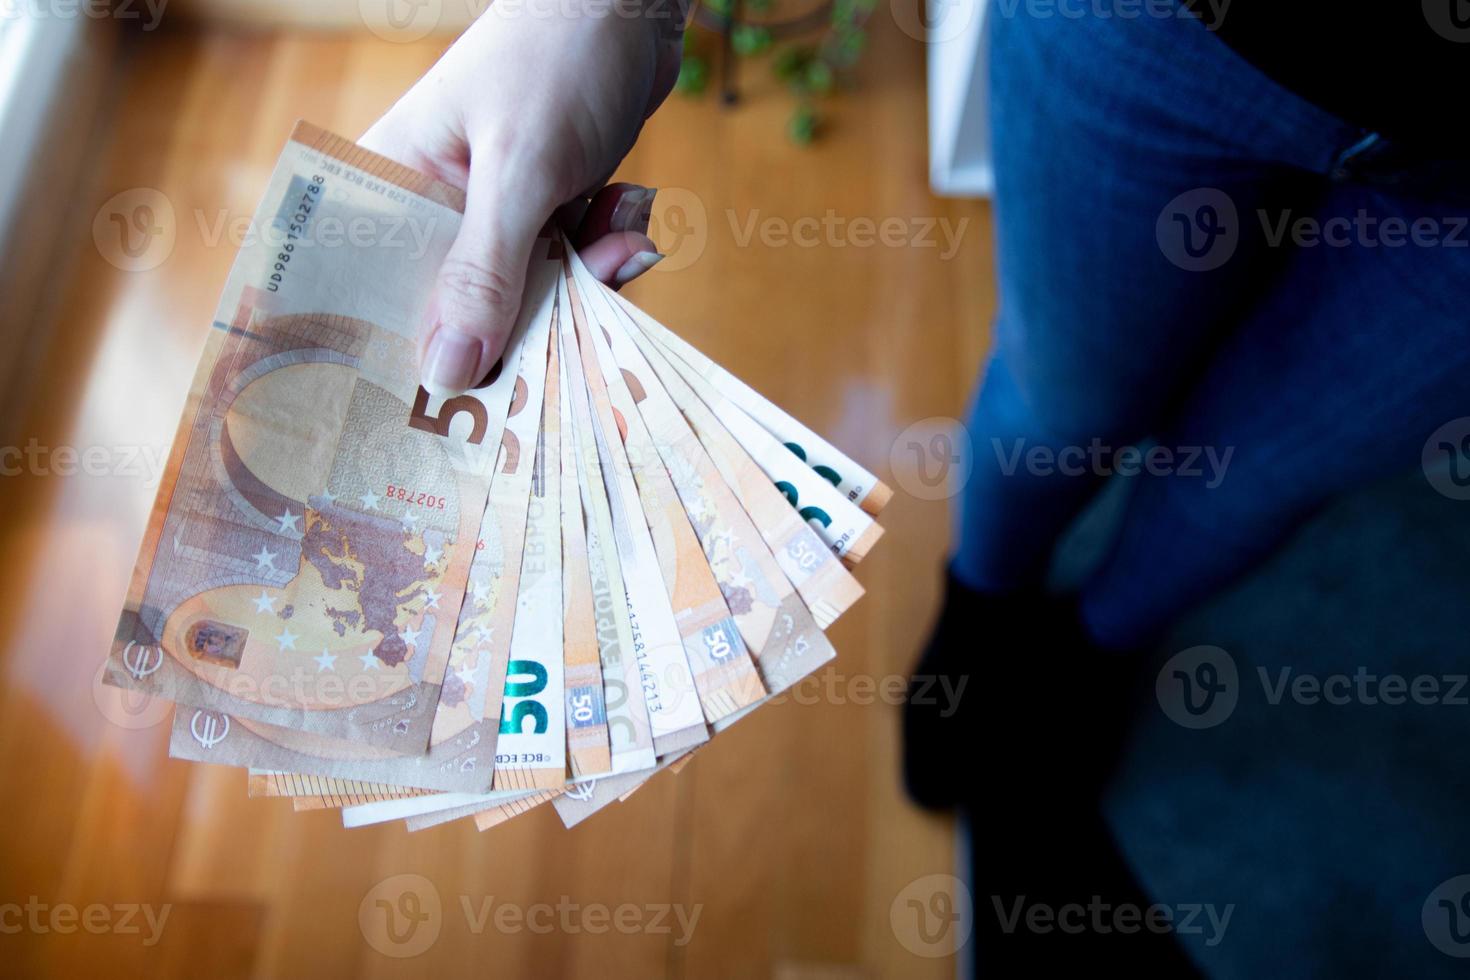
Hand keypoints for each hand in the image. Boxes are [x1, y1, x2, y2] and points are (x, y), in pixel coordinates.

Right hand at [359, 1, 684, 395]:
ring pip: (529, 295)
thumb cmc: (557, 61)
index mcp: (394, 185)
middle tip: (568, 330)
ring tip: (620, 244)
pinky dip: (607, 253)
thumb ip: (484, 274)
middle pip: (459, 310)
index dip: (398, 354)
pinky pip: (571, 267)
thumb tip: (443, 376)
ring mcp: (496, 212)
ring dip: (585, 282)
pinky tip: (631, 224)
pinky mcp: (547, 210)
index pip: (370, 290)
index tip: (437, 414)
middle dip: (524, 320)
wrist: (633, 4)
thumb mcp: (520, 172)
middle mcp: (436, 206)